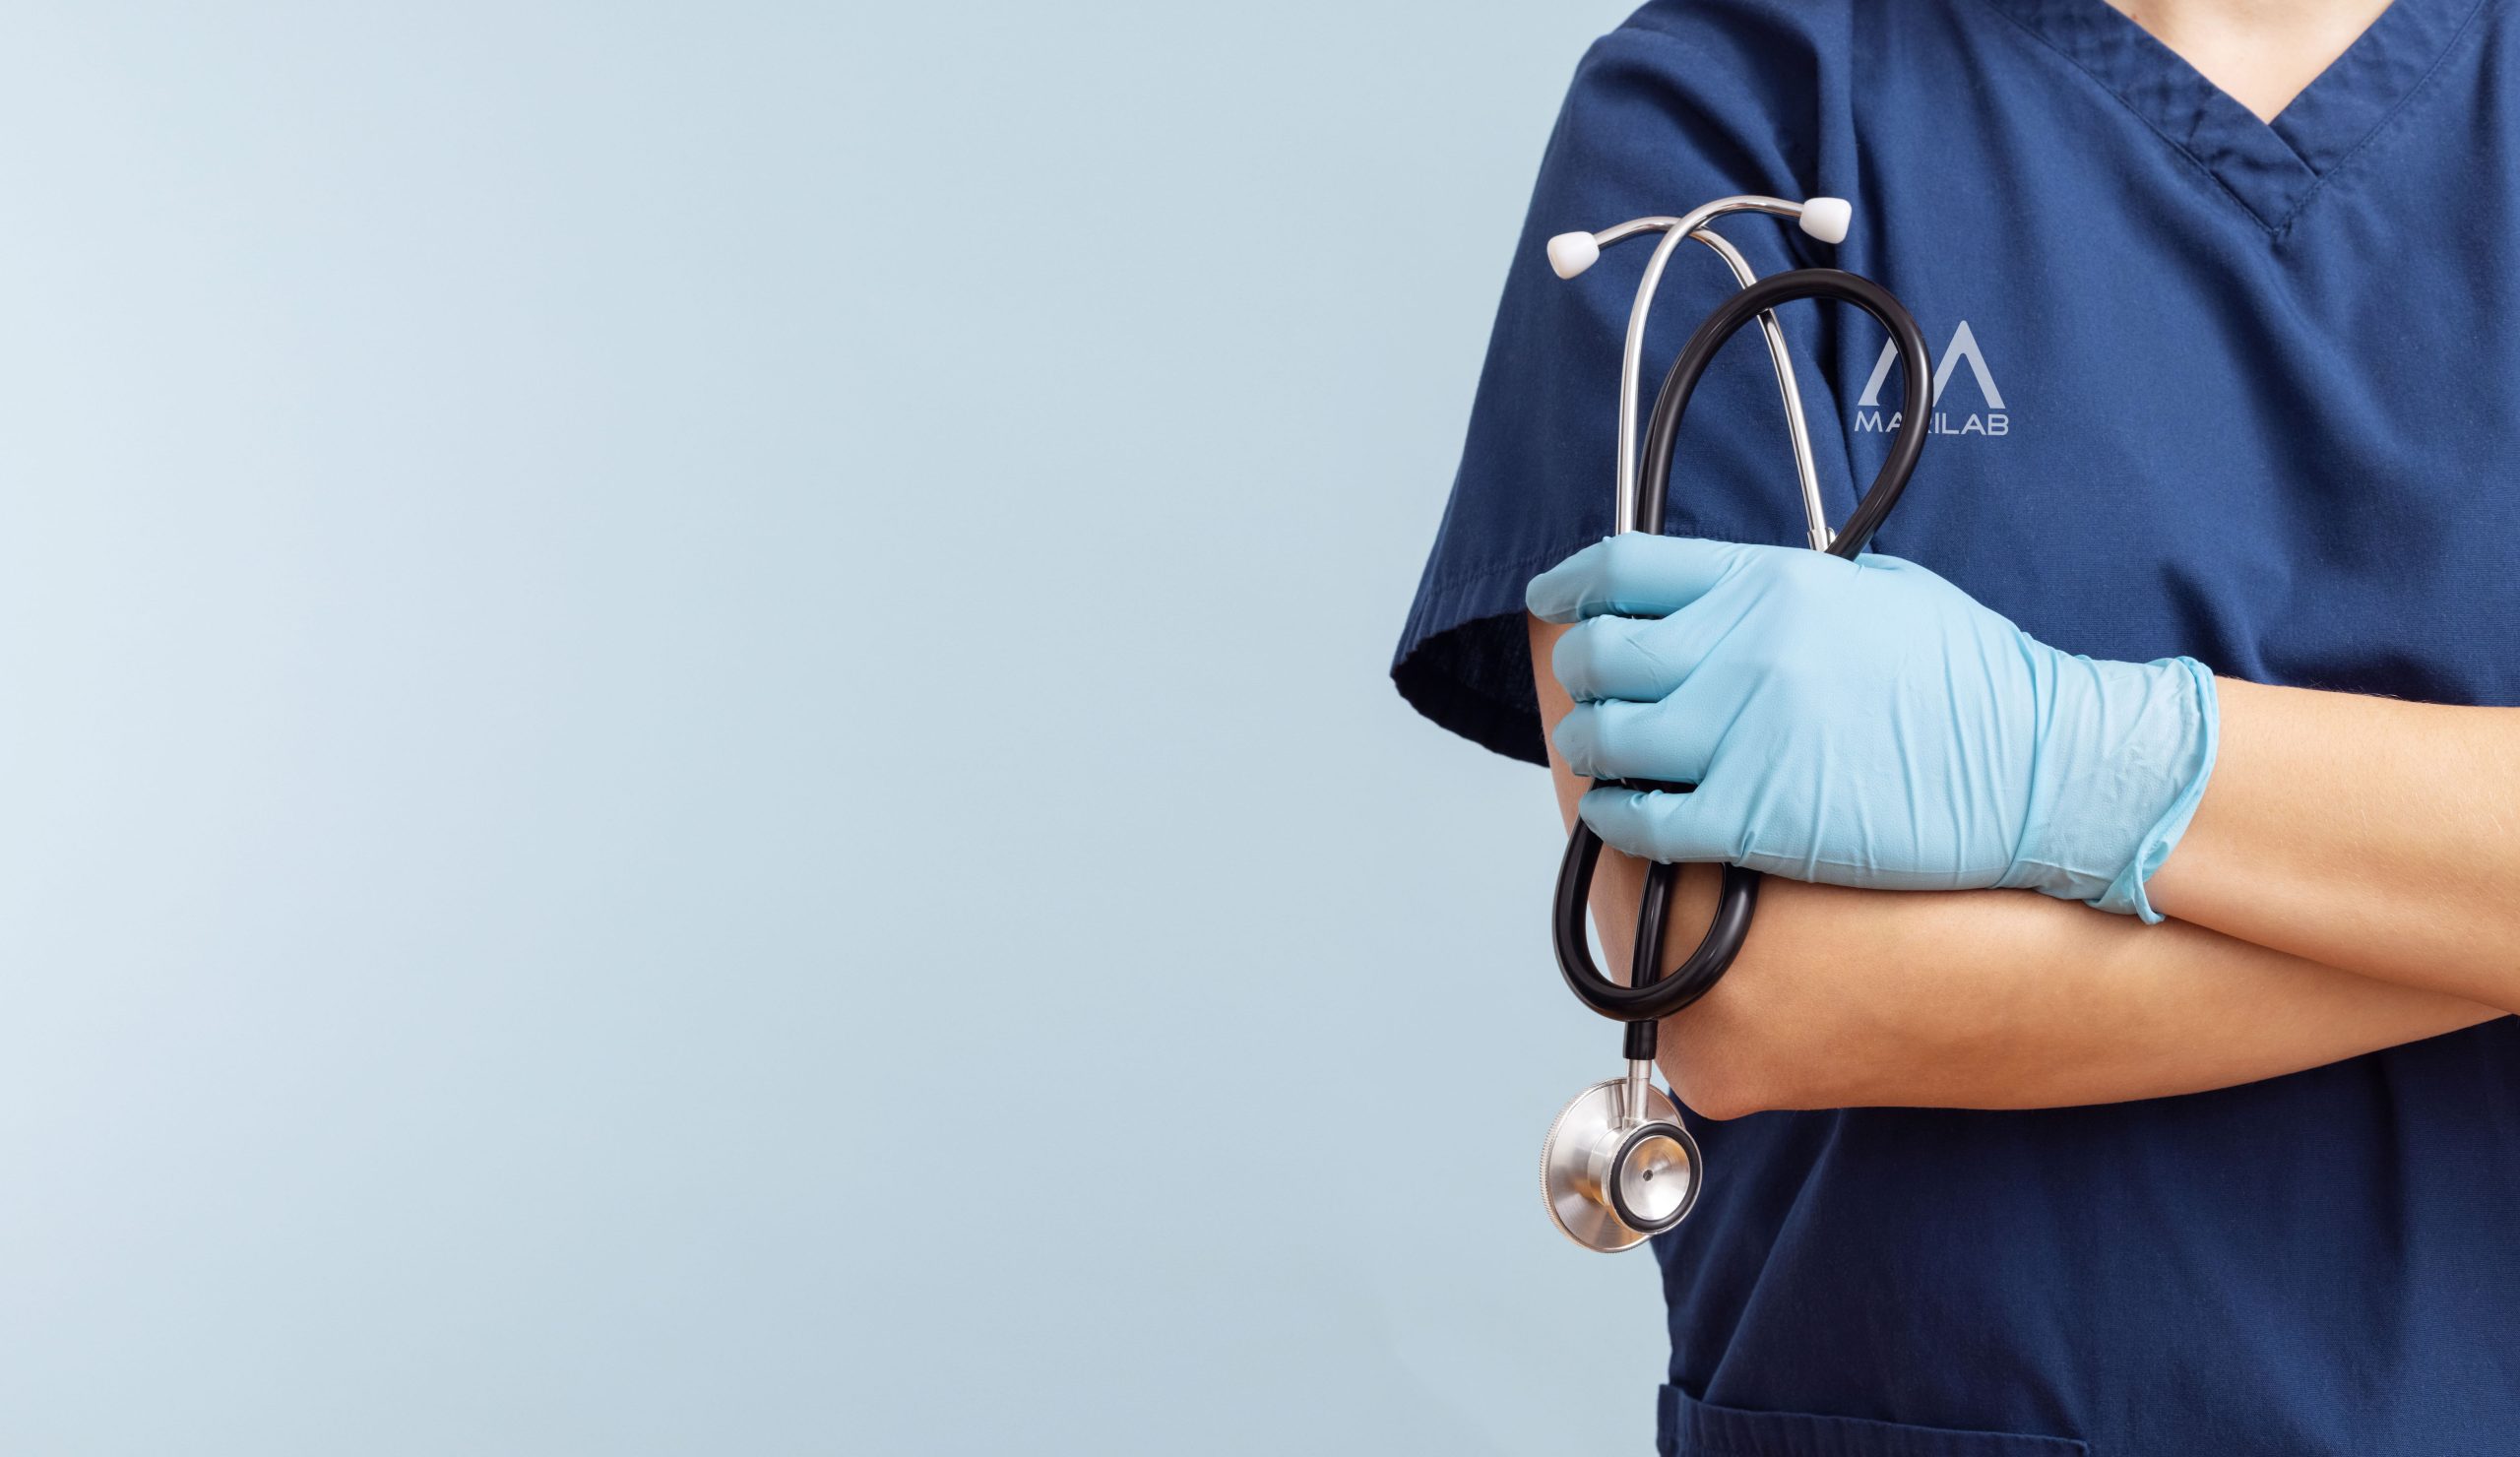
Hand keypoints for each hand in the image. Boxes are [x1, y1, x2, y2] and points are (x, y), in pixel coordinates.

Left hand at [1526, 534, 2218, 918]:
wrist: (2039, 765)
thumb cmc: (1973, 683)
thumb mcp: (1874, 589)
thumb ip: (1783, 588)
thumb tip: (1716, 599)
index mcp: (1769, 582)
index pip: (1621, 568)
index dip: (1569, 587)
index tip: (1553, 603)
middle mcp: (1742, 649)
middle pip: (1597, 655)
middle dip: (1579, 677)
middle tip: (1594, 694)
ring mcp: (1743, 736)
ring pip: (1604, 739)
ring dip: (1594, 750)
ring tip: (1613, 757)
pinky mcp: (1755, 819)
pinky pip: (1639, 820)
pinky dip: (1616, 817)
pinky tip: (1630, 813)